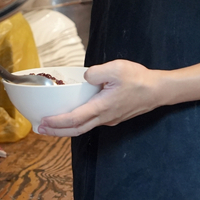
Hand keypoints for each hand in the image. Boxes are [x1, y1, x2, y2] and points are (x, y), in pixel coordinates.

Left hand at [38, 59, 165, 136]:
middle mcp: (104, 117)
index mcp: (102, 107)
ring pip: (84, 127)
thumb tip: (85, 77)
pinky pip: (92, 122)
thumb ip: (96, 72)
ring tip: (52, 124)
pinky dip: (78, 122)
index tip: (43, 122)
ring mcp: (110, 119)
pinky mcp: (114, 116)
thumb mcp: (116, 68)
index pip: (74, 119)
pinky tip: (73, 116)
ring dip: (66, 128)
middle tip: (40, 129)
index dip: (57, 123)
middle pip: (76, 130)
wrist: (158, 90)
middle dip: (57, 131)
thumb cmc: (138, 79)